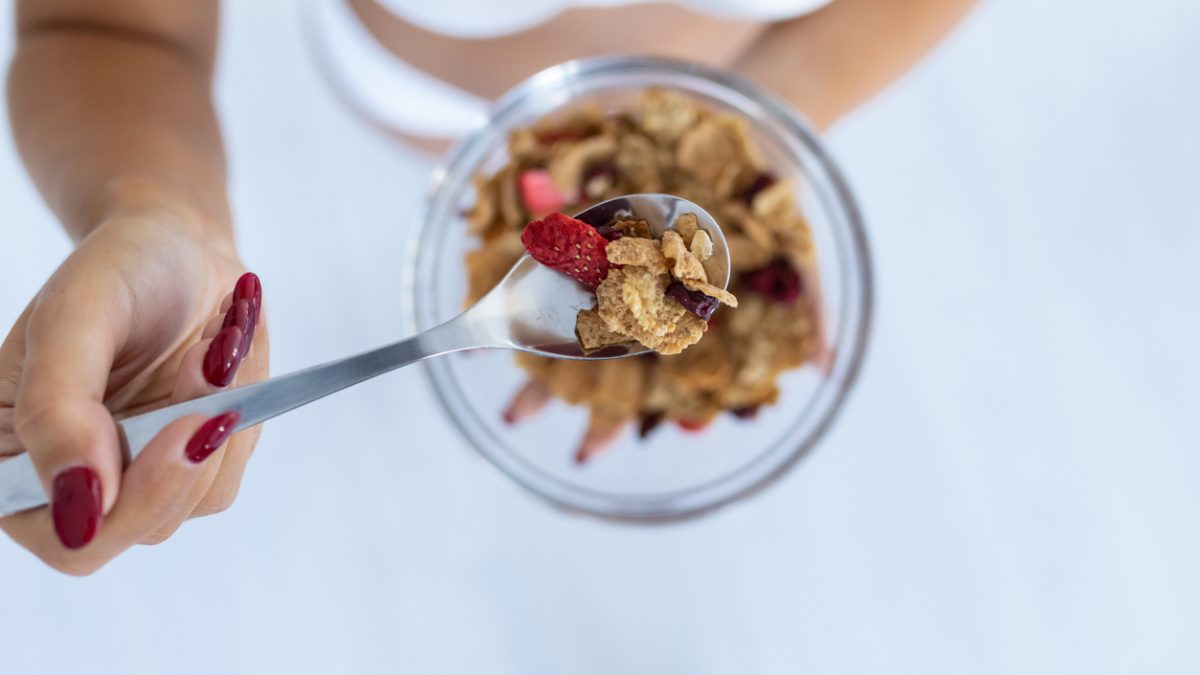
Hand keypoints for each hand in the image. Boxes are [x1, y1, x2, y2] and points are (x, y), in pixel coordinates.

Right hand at [0, 210, 268, 574]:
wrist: (176, 246)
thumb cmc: (114, 273)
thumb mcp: (72, 322)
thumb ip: (58, 412)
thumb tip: (77, 507)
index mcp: (12, 461)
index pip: (65, 539)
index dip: (125, 506)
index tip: (182, 428)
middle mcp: (72, 484)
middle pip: (141, 528)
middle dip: (188, 447)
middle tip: (213, 364)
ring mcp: (137, 477)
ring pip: (200, 497)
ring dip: (221, 411)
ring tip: (213, 341)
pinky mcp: (193, 462)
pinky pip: (232, 463)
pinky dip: (243, 406)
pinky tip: (226, 353)